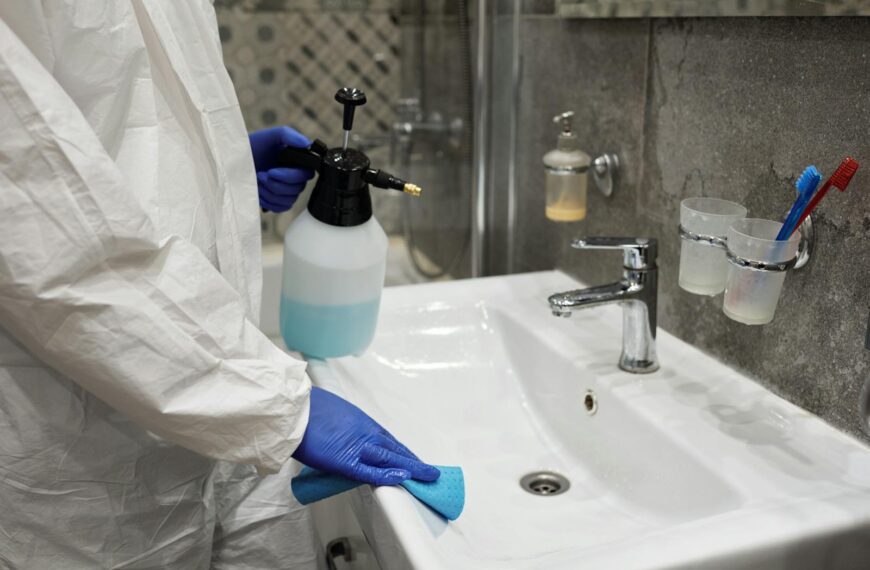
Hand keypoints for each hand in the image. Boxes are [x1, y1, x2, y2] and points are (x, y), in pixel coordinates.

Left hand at [249, 126, 314, 211]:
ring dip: (269, 192)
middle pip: (297, 189)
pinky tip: (258, 191)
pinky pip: (280, 208)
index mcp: (297, 163)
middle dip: (275, 184)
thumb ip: (289, 135)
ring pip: (289, 200)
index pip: (306, 175)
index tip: (272, 171)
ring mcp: (287, 191)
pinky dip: (267, 201)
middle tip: (260, 175)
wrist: (235, 160)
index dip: (290, 176)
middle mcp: (295, 178)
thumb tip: (307, 144)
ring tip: (257, 181)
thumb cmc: (253, 146)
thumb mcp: (271, 136)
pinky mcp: (278, 202)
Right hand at [293, 387, 439, 485]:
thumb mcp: (332, 415)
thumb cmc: (305, 409)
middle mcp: (364, 432)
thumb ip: (343, 428)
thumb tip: (343, 436)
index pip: (388, 440)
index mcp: (360, 422)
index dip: (402, 451)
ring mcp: (357, 445)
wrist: (292, 408)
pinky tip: (404, 477)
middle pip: (395, 448)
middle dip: (413, 460)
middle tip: (430, 471)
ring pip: (390, 458)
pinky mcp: (345, 459)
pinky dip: (388, 474)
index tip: (414, 459)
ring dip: (411, 467)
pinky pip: (370, 470)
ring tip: (429, 476)